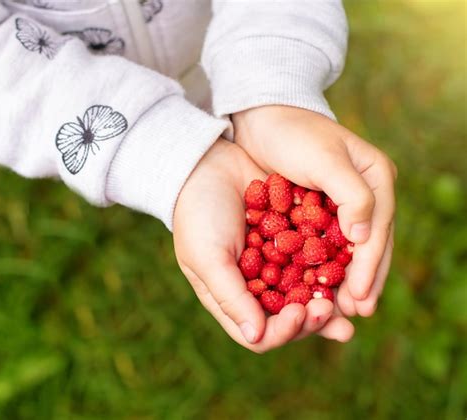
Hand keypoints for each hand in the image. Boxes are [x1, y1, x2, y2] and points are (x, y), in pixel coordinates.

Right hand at [174, 139, 349, 352]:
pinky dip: (332, 263)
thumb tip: (255, 337)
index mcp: (234, 298)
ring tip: (353, 299)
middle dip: (313, 318)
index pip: (263, 333)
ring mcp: (278, 262)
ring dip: (330, 297)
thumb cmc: (199, 215)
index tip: (300, 313)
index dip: (284, 331)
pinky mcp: (295, 238)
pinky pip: (316, 257)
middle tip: (330, 310)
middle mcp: (259, 285)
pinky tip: (349, 262)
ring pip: (309, 290)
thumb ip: (230, 296)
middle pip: (292, 316)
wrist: (209, 164)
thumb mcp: (207, 257)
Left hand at [232, 106, 396, 318]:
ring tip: (341, 309)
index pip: (378, 229)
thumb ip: (353, 195)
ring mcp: (341, 202)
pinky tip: (318, 287)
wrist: (262, 118)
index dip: (369, 266)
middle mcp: (365, 192)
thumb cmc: (293, 134)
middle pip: (369, 244)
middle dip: (363, 280)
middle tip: (356, 314)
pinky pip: (326, 243)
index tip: (359, 298)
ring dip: (346, 279)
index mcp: (376, 177)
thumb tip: (365, 237)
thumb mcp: (325, 159)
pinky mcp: (318, 209)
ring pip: (348, 248)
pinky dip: (324, 266)